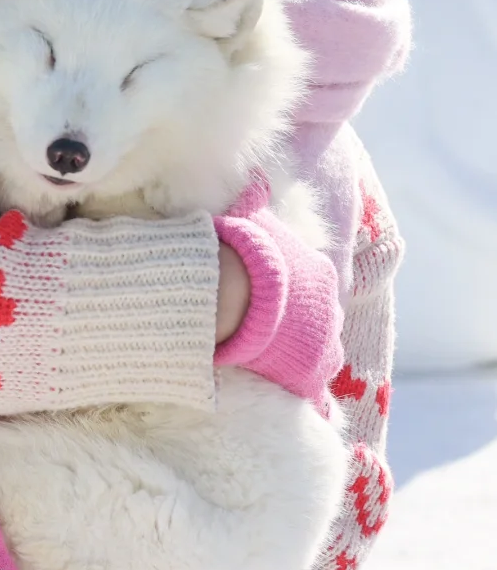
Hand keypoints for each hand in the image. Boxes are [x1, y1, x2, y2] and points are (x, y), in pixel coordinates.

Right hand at [213, 176, 343, 407]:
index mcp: (322, 274)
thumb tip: (256, 178)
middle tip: (276, 333)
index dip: (296, 297)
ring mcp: (326, 343)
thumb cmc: (244, 252)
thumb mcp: (252, 218)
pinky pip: (312, 388)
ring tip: (278, 361)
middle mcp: (332, 308)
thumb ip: (256, 199)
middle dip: (303, 328)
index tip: (279, 303)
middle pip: (321, 321)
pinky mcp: (311, 373)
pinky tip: (291, 391)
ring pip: (321, 353)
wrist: (237, 291)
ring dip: (302, 357)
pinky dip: (302, 389)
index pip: (317, 289)